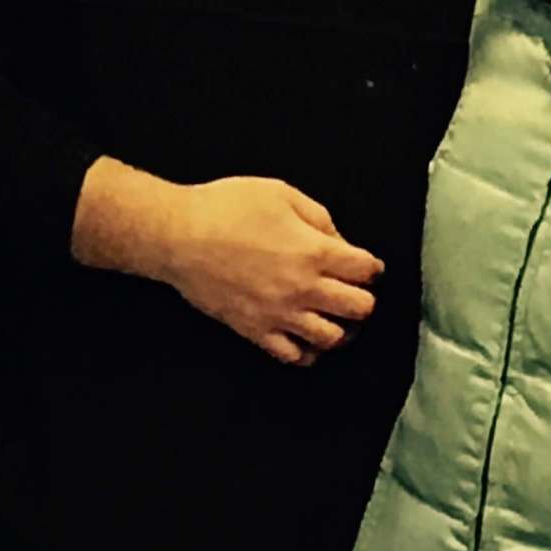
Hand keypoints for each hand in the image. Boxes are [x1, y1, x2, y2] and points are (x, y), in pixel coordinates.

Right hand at [163, 176, 381, 365]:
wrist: (178, 236)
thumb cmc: (226, 208)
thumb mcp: (281, 193)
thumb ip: (319, 217)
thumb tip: (338, 239)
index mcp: (313, 251)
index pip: (366, 270)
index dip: (372, 266)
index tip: (365, 264)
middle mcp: (303, 288)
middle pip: (360, 308)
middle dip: (364, 298)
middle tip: (354, 289)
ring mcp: (279, 314)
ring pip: (333, 338)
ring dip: (342, 327)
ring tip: (334, 315)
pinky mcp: (255, 331)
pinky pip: (294, 356)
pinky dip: (308, 351)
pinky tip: (306, 336)